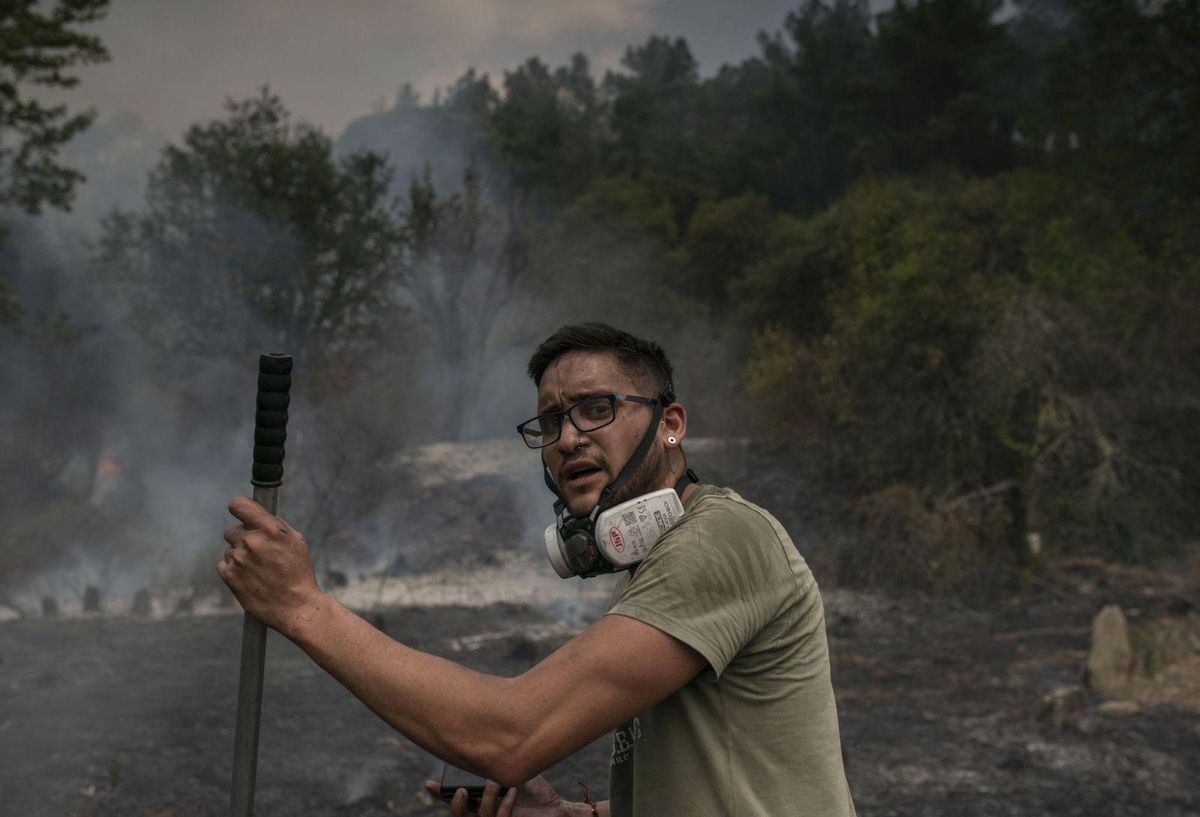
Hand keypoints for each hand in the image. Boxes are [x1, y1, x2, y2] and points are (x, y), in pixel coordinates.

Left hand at [217, 496, 323, 635]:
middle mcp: (252, 541)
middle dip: (242, 539)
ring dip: (239, 556)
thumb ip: (274, 524)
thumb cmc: (298, 573)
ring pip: (229, 549)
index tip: (241, 513)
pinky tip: (249, 578)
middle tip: (257, 552)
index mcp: (270, 529)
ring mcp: (239, 559)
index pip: (239, 505)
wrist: (296, 607)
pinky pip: (223, 565)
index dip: (239, 508)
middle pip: (231, 530)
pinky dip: (233, 570)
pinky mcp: (230, 576)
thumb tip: (258, 513)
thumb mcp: (296, 541)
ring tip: (258, 570)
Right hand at [424, 775, 576, 815]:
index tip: (429, 784)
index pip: (457, 796)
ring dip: (486, 799)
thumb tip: (492, 738)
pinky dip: (505, 804)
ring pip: (481, 816)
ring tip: (494, 784)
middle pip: (462, 813)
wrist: (555, 809)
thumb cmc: (535, 790)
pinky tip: (513, 792)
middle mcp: (486, 810)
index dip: (442, 793)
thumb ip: (504, 761)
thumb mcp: (518, 770)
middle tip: (461, 790)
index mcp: (483, 797)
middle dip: (456, 803)